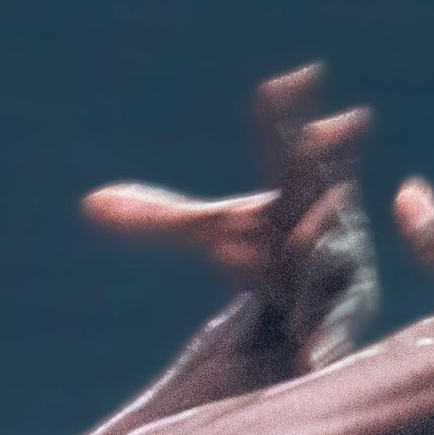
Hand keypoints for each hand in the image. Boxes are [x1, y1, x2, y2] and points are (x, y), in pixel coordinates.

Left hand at [81, 63, 379, 369]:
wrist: (312, 308)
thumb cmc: (269, 256)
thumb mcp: (215, 236)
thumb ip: (157, 219)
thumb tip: (88, 204)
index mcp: (296, 192)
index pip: (290, 146)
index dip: (292, 114)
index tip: (299, 74)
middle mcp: (326, 220)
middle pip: (323, 187)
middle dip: (328, 165)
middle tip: (335, 128)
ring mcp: (340, 268)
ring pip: (330, 255)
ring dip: (319, 249)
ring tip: (302, 245)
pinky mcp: (345, 319)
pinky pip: (336, 328)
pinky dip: (327, 340)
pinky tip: (313, 360)